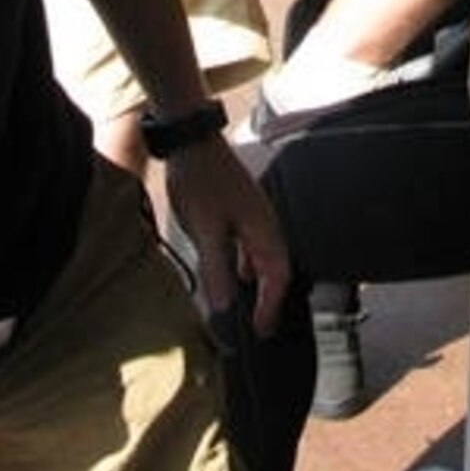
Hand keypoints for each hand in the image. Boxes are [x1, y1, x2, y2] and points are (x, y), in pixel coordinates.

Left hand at [163, 137, 291, 337]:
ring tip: (247, 306)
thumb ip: (218, 270)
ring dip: (258, 283)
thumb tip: (226, 305)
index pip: (277, 278)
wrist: (191, 139)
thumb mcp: (206, 230)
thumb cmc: (201, 182)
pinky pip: (249, 245)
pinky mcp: (239, 208)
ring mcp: (253, 214)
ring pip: (262, 257)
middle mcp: (265, 223)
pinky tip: (232, 271)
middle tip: (259, 326)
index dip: (271, 307)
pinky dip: (245, 265)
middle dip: (270, 299)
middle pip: (276, 270)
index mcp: (264, 230)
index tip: (261, 332)